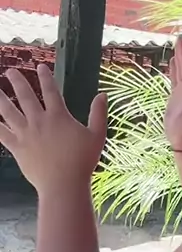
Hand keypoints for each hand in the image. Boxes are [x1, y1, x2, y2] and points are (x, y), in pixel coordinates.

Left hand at [0, 65, 107, 193]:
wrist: (63, 184)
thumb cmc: (83, 161)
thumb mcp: (97, 135)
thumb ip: (99, 114)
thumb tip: (102, 94)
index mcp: (58, 116)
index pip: (51, 91)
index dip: (45, 77)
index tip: (40, 66)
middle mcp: (39, 121)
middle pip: (25, 96)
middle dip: (17, 81)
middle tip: (10, 71)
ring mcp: (26, 134)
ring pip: (9, 111)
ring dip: (1, 98)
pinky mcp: (17, 148)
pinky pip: (2, 133)